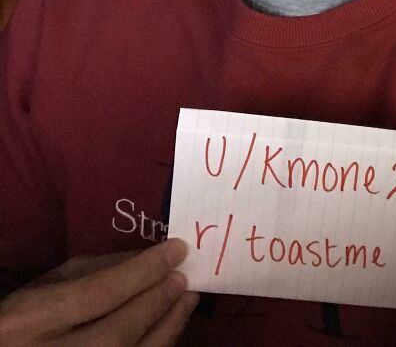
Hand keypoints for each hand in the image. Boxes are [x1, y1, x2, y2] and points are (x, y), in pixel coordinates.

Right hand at [0, 238, 198, 344]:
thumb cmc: (21, 320)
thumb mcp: (46, 285)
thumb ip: (95, 270)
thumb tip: (146, 257)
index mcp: (32, 321)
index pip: (98, 294)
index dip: (143, 271)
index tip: (176, 249)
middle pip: (119, 332)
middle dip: (157, 302)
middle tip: (184, 277)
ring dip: (166, 329)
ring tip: (186, 300)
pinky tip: (169, 328)